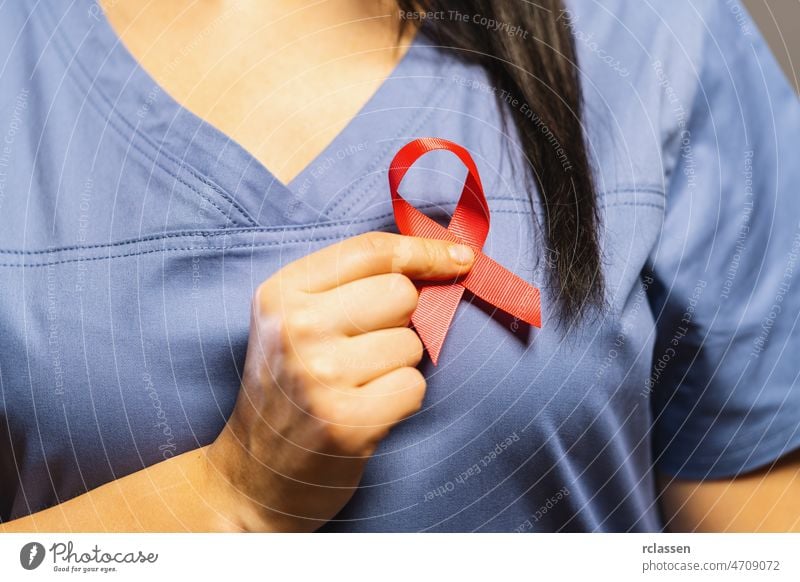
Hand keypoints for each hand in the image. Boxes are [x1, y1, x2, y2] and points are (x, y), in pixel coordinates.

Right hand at [204, 232, 474, 530]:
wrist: (255, 474)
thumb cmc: (289, 388)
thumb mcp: (294, 321)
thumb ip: (352, 284)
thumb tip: (445, 258)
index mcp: (282, 294)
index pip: (370, 252)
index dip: (423, 252)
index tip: (459, 257)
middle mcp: (297, 328)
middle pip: (401, 293)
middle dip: (401, 320)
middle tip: (366, 348)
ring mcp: (321, 376)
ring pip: (411, 344)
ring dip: (398, 366)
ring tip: (358, 386)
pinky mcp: (347, 422)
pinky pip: (414, 387)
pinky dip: (400, 400)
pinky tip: (367, 412)